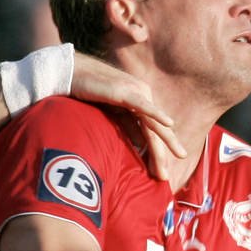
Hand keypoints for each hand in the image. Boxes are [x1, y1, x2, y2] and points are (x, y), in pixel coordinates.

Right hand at [67, 54, 184, 180]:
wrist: (73, 73)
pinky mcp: (126, 91)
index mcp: (139, 105)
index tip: (159, 174)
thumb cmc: (90, 93)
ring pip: (152, 122)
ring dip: (165, 141)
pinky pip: (143, 106)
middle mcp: (142, 99)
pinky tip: (169, 123)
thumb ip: (127, 126)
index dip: (155, 154)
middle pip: (155, 131)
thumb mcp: (112, 114)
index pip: (150, 134)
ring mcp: (136, 94)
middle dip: (160, 154)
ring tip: (177, 155)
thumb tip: (141, 144)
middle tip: (165, 176)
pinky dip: (156, 114)